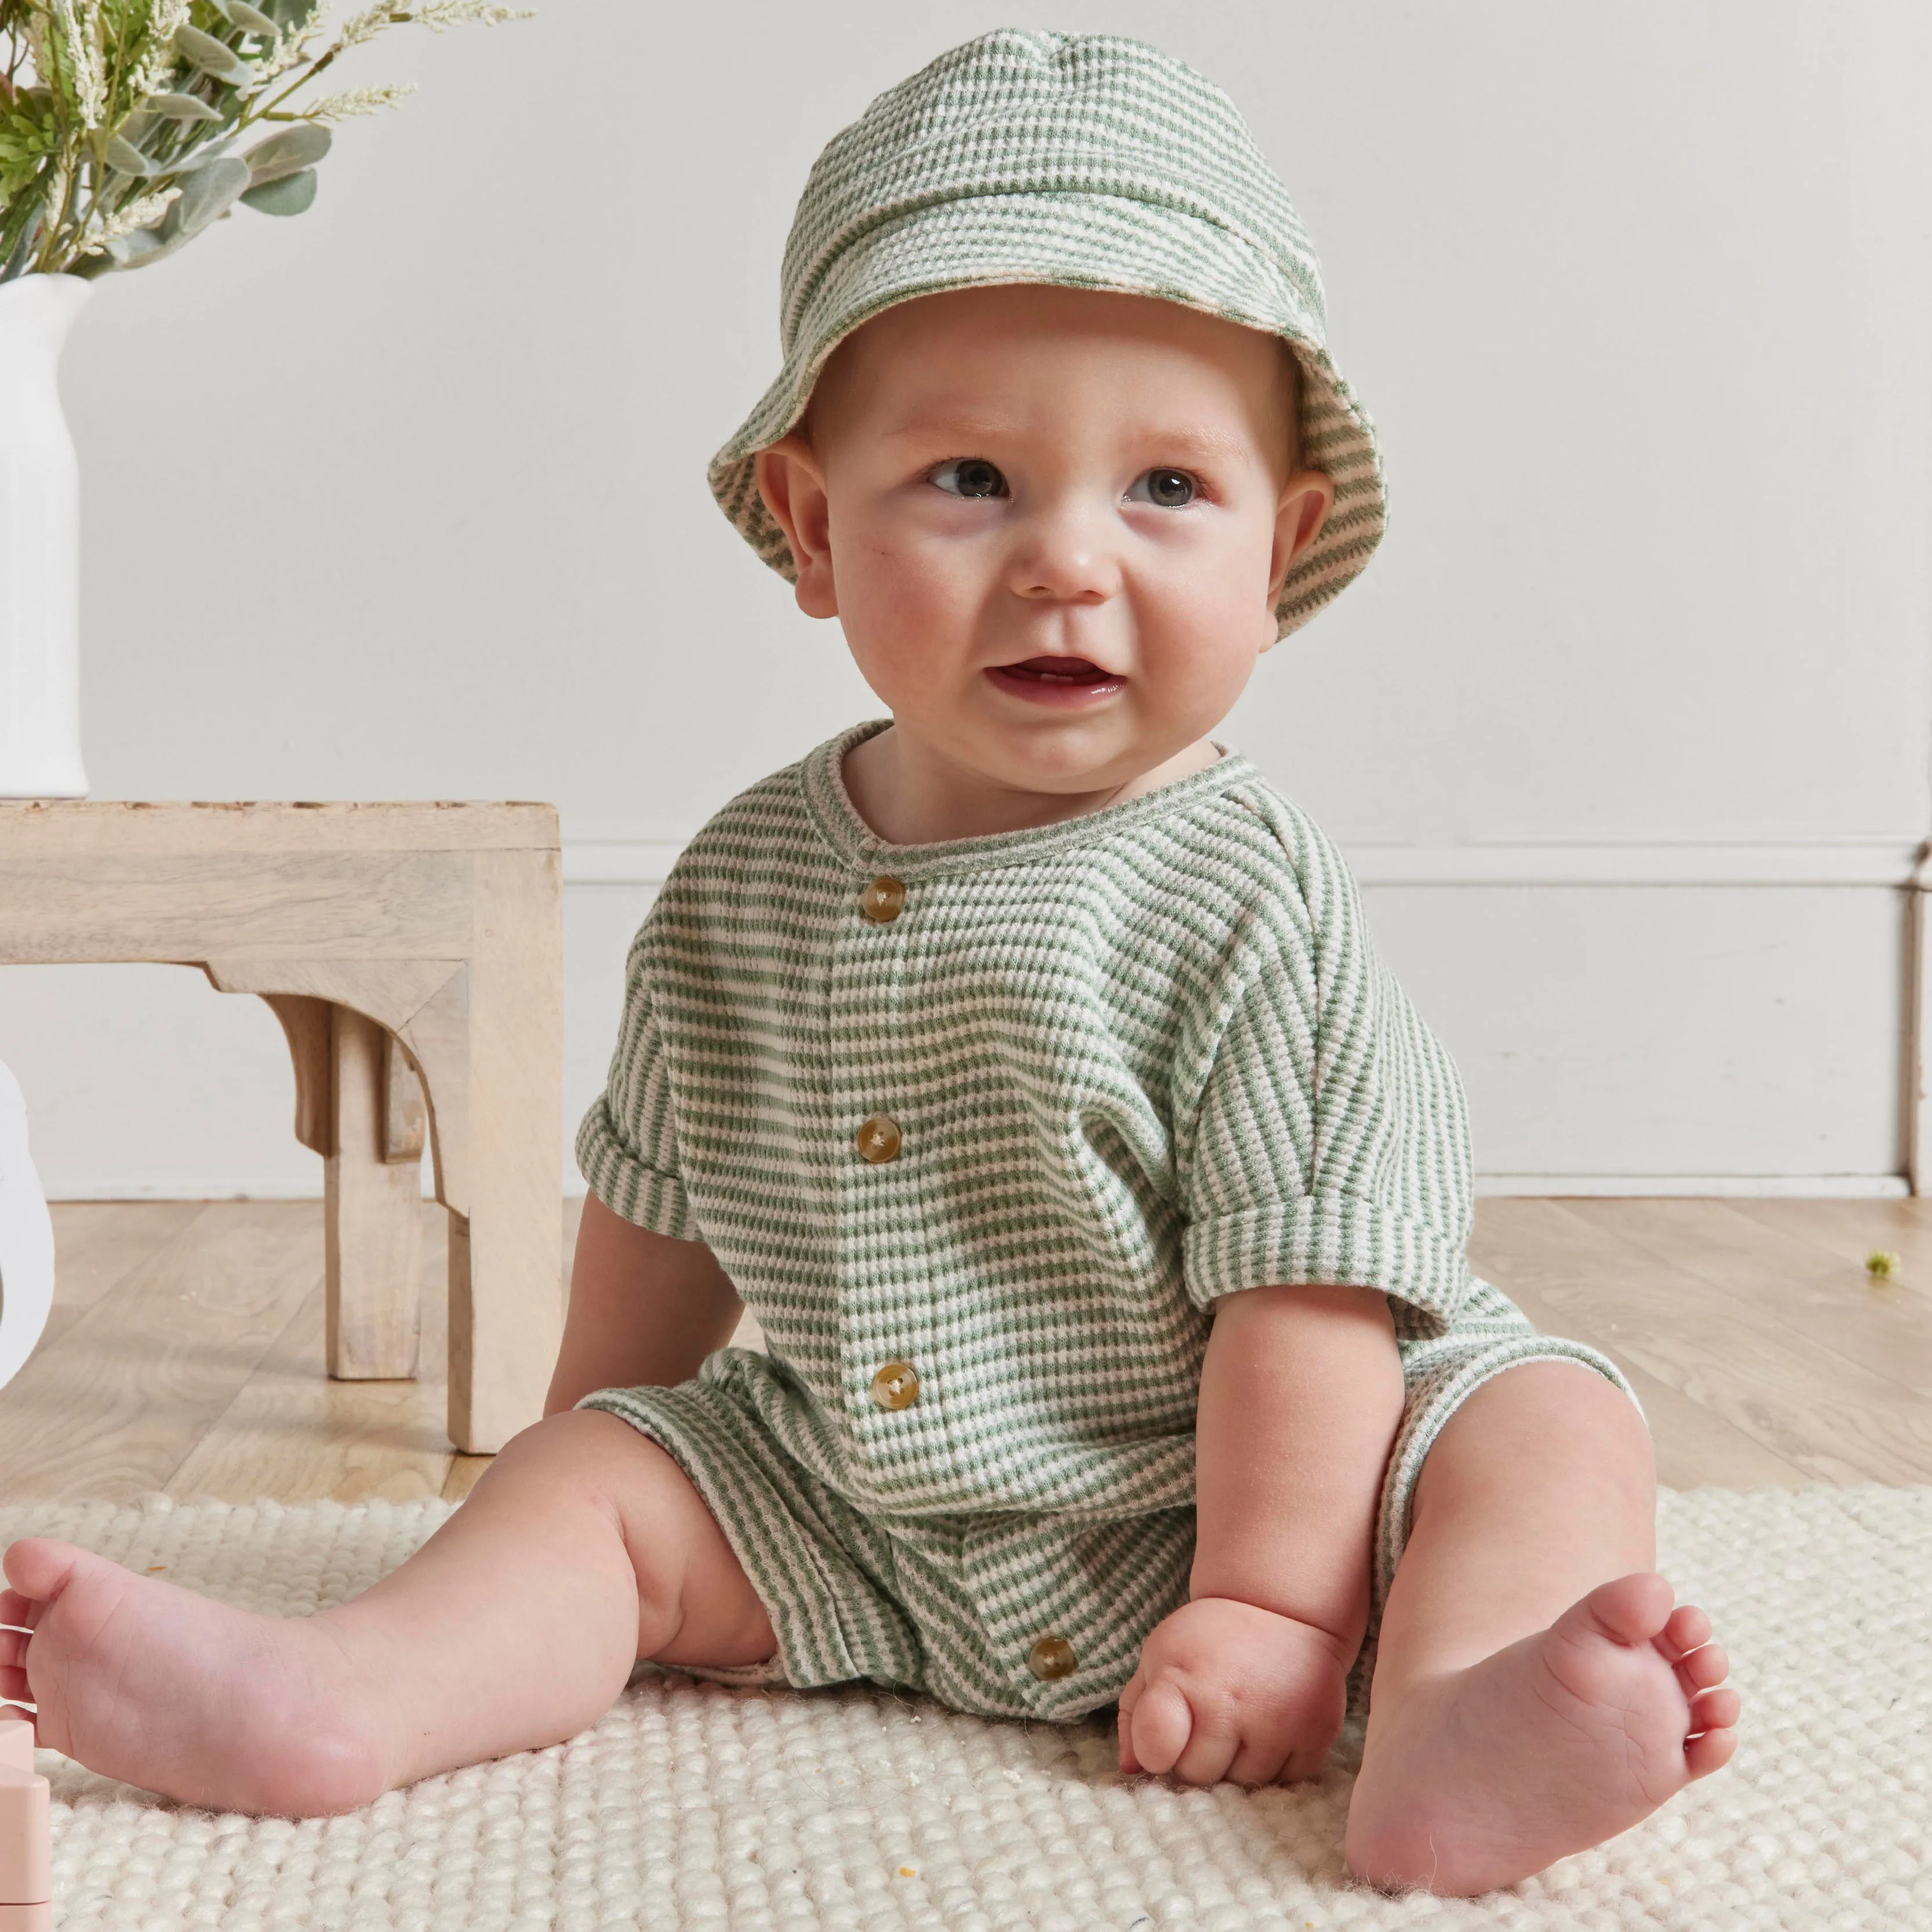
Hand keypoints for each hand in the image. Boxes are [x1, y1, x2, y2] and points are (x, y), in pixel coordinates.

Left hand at [1116, 1596, 1352, 1786]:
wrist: (1281, 1610)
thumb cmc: (1208, 1641)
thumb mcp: (1159, 1657)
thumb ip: (1136, 1713)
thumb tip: (1129, 1769)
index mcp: (1183, 1678)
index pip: (1155, 1747)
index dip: (1154, 1751)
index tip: (1163, 1739)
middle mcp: (1231, 1703)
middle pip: (1198, 1776)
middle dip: (1196, 1758)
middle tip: (1207, 1722)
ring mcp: (1278, 1723)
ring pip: (1243, 1786)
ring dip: (1237, 1765)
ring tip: (1240, 1723)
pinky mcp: (1317, 1735)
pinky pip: (1286, 1784)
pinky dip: (1276, 1767)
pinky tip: (1270, 1730)